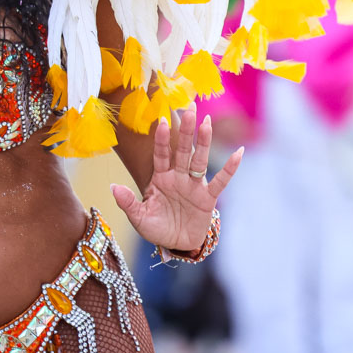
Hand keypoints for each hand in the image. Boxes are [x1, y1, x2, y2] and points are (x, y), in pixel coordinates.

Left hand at [111, 109, 242, 254]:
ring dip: (203, 141)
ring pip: (199, 160)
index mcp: (160, 178)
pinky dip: (230, 168)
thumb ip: (128, 202)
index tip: (160, 120)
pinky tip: (238, 152)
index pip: (160, 155)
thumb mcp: (139, 218)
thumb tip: (113, 187)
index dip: (160, 139)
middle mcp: (178, 177)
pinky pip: (220, 181)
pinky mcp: (208, 198)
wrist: (177, 245)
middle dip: (185, 130)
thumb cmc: (157, 228)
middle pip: (182, 150)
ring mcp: (194, 185)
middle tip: (189, 107)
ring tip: (206, 122)